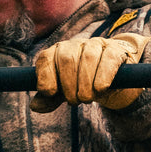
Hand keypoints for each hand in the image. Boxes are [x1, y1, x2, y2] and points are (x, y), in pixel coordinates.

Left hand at [31, 32, 148, 112]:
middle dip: (68, 83)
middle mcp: (75, 44)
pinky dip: (103, 75)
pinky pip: (108, 58)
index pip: (46, 58)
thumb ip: (50, 98)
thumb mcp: (65, 92)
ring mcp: (96, 45)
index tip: (49, 92)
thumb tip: (35, 106)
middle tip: (74, 101)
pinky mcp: (114, 50)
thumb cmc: (84, 83)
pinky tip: (100, 88)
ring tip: (86, 99)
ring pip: (88, 57)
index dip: (45, 75)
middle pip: (66, 58)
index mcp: (58, 52)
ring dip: (85, 82)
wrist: (115, 77)